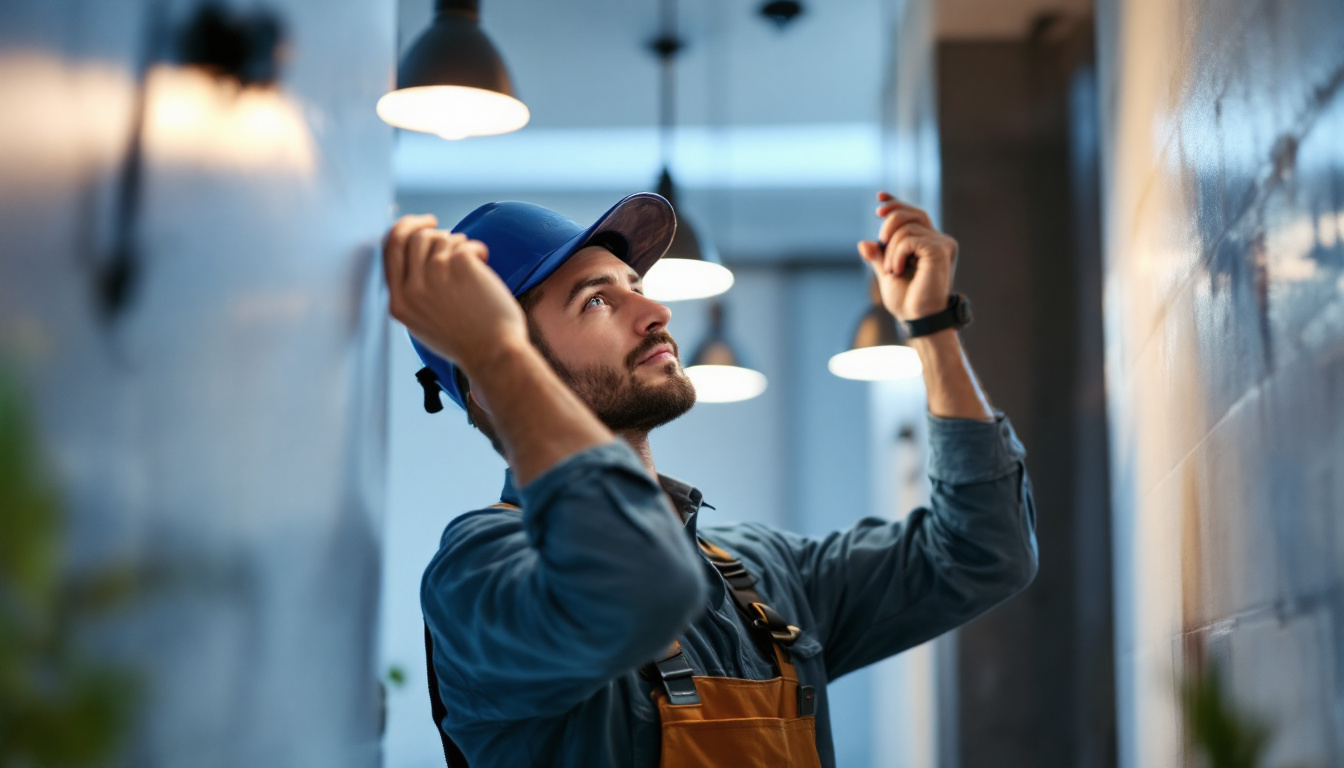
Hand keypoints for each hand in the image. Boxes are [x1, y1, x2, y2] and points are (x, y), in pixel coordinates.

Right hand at [383, 214, 527, 375]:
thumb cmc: (466, 341)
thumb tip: (416, 257)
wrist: (494, 353)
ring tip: (473, 264)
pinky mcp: (460, 265)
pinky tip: (484, 263)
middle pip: (414, 238)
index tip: (419, 225)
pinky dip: (477, 249)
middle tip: (446, 230)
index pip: (390, 250)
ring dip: (458, 245)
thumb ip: (413, 295)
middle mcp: (412, 288)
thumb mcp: (423, 324)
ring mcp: (435, 274)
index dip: (404, 230)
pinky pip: (465, 244)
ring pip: (441, 238)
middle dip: (429, 228)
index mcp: (398, 303)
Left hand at [856, 192, 957, 321]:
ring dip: (890, 248)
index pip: (913, 214)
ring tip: (891, 270)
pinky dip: (896, 254)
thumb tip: (863, 243)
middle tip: (880, 240)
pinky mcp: (941, 249)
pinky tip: (897, 270)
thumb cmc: (906, 301)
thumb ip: (879, 256)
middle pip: (912, 213)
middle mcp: (939, 241)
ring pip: (906, 227)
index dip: (896, 202)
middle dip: (890, 219)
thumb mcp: (886, 273)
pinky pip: (909, 239)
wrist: (918, 319)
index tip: (879, 198)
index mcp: (928, 244)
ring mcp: (942, 244)